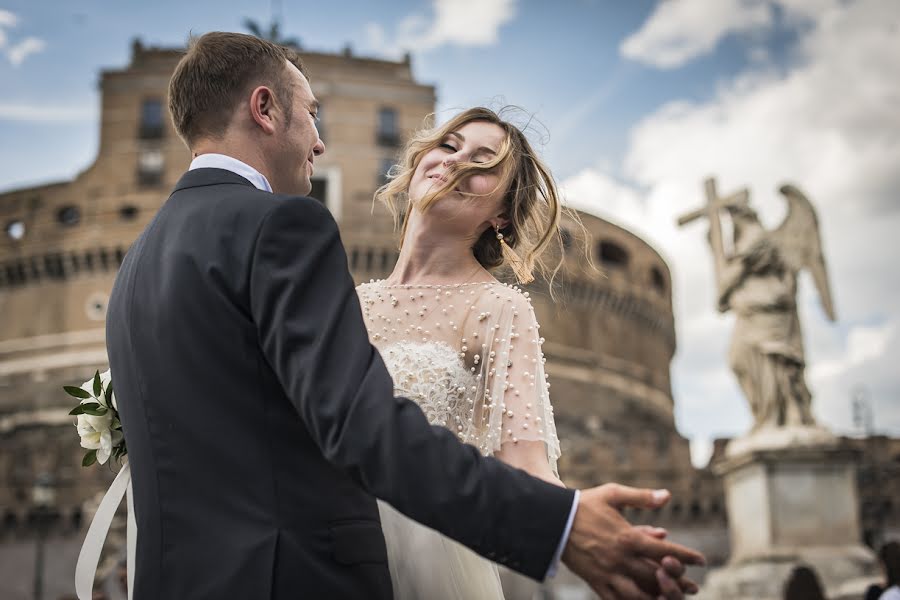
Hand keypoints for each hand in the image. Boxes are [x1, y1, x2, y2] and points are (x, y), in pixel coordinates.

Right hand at [561, 484, 704, 598]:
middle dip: (678, 582)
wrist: (554, 520)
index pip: (664, 550)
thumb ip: (641, 497)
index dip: (686, 556)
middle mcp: (620, 558)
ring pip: (638, 594)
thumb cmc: (585, 504)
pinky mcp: (595, 581)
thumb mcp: (614, 494)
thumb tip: (668, 496)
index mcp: (628, 537)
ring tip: (670, 599)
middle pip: (656, 576)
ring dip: (657, 598)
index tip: (700, 560)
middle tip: (693, 587)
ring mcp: (608, 573)